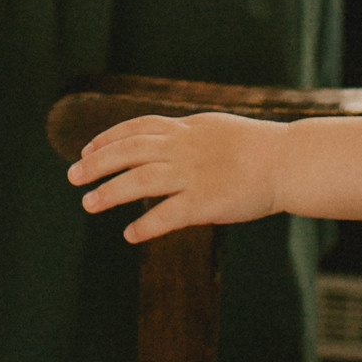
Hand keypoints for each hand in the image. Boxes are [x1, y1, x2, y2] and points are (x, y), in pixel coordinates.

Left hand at [68, 110, 286, 240]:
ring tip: (88, 204)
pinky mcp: (204, 202)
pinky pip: (167, 215)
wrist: (288, 161)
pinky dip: (145, 225)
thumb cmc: (258, 148)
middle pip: (128, 152)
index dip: (108, 138)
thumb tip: (167, 138)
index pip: (136, 128)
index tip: (87, 149)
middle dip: (96, 163)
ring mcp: (192, 174)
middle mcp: (183, 148)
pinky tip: (129, 234)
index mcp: (186, 129)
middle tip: (73, 176)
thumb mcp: (217, 129)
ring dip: (109, 193)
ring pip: (139, 182)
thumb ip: (189, 134)